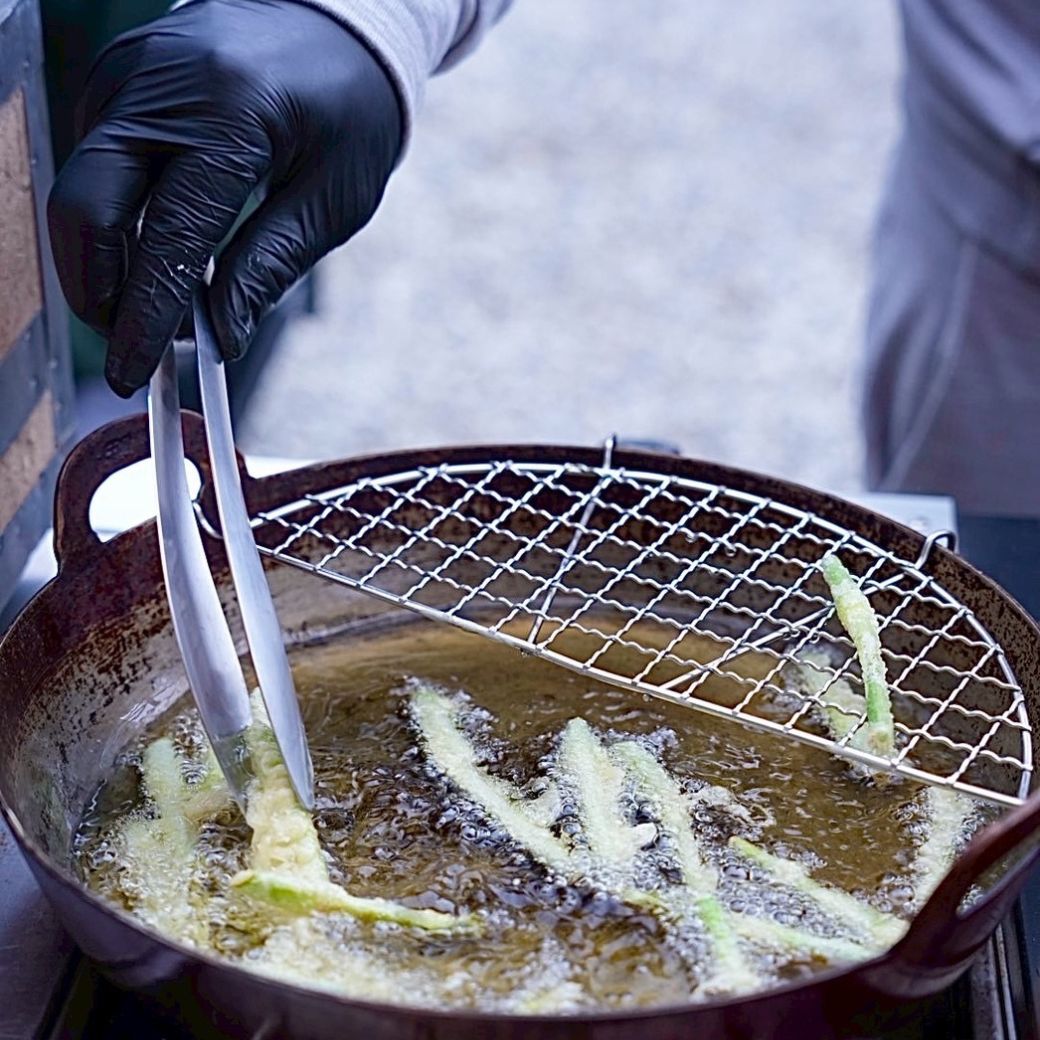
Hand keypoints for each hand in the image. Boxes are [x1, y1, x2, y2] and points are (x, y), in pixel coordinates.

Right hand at [48, 0, 401, 396]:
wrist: (336, 20)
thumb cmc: (350, 109)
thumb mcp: (333, 198)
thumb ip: (268, 268)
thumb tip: (219, 340)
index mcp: (230, 114)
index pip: (166, 236)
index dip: (144, 315)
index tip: (131, 372)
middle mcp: (160, 85)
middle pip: (86, 208)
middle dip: (98, 292)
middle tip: (129, 347)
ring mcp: (127, 75)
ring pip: (80, 191)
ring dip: (104, 262)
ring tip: (154, 308)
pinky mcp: (115, 79)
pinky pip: (94, 165)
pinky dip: (114, 221)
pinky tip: (154, 252)